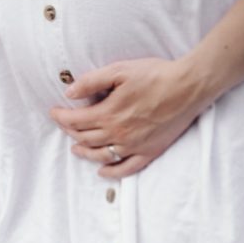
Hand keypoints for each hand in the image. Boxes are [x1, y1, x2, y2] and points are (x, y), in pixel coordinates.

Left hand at [48, 57, 212, 177]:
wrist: (189, 86)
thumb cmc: (155, 74)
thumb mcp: (119, 70)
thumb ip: (92, 81)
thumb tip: (69, 92)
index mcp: (108, 114)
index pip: (75, 121)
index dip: (60, 117)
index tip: (54, 112)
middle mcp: (118, 134)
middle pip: (85, 138)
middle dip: (70, 131)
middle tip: (64, 125)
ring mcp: (134, 146)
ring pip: (101, 156)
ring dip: (85, 153)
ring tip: (76, 148)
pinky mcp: (150, 151)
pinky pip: (127, 168)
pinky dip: (112, 172)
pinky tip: (103, 171)